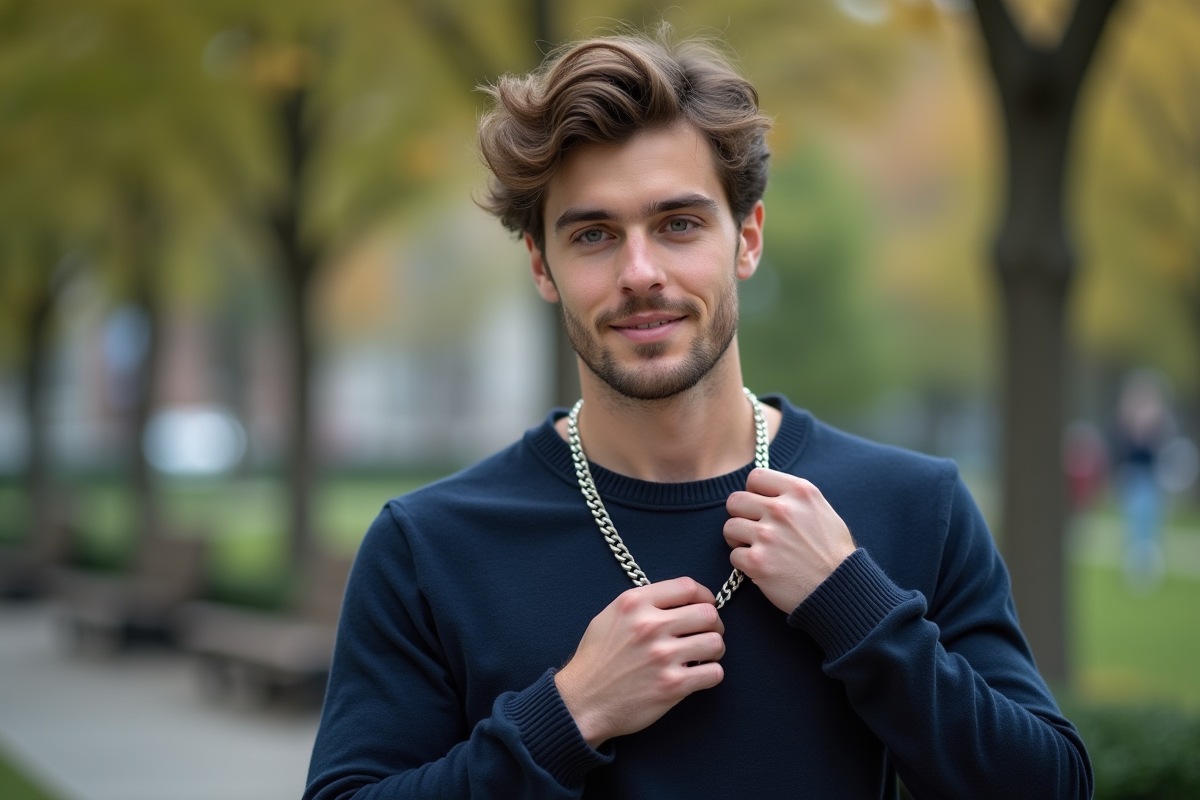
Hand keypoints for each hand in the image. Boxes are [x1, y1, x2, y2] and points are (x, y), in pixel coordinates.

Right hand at [554, 577, 724, 747]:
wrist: (581, 702)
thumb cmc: (595, 659)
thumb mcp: (610, 616)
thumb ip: (642, 604)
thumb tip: (677, 600)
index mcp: (635, 603)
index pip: (688, 587)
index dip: (704, 596)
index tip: (705, 605)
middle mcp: (650, 626)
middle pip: (708, 613)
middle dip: (714, 624)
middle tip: (707, 633)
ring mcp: (663, 656)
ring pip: (716, 642)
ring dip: (715, 649)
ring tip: (705, 655)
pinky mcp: (672, 686)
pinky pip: (714, 673)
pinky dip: (711, 674)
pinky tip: (699, 675)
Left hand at [724, 468, 855, 613]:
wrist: (839, 589)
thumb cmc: (833, 553)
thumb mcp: (822, 511)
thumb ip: (794, 498)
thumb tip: (766, 493)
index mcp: (799, 492)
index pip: (756, 476)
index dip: (753, 492)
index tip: (759, 505)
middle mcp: (782, 509)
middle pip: (735, 500)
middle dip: (740, 515)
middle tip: (752, 529)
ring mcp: (768, 536)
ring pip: (730, 527)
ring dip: (738, 539)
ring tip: (755, 548)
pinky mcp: (757, 562)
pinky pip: (734, 555)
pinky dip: (744, 563)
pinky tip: (760, 567)